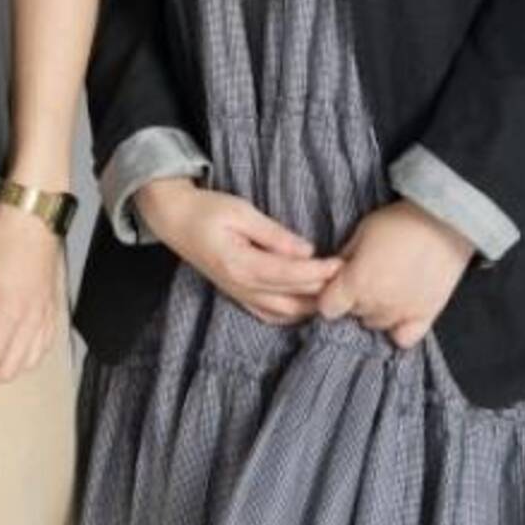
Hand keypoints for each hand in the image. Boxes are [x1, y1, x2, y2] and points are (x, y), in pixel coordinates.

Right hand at [135, 178, 343, 325]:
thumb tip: (307, 250)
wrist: (175, 219)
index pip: (290, 275)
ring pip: (284, 313)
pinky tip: (307, 305)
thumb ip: (274, 234)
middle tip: (349, 280)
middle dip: (322, 292)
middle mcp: (241, 286)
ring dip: (310, 306)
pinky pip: (270, 314)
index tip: (343, 264)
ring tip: (334, 293)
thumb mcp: (241, 211)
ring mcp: (239, 294)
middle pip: (292, 299)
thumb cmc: (207, 209)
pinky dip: (293, 314)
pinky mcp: (238, 294)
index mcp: (241, 264)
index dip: (320, 272)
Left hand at [317, 199, 475, 347]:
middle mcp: (375, 305)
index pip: (327, 308)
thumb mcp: (360, 232)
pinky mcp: (426, 318)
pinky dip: (398, 328)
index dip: (329, 295)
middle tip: (368, 275)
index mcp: (355, 284)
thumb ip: (344, 258)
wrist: (443, 225)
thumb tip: (335, 272)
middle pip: (352, 314)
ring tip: (387, 286)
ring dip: (375, 309)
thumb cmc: (397, 223)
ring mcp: (401, 315)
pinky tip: (400, 310)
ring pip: (375, 324)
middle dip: (353, 298)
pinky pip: (403, 339)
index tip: (337, 283)